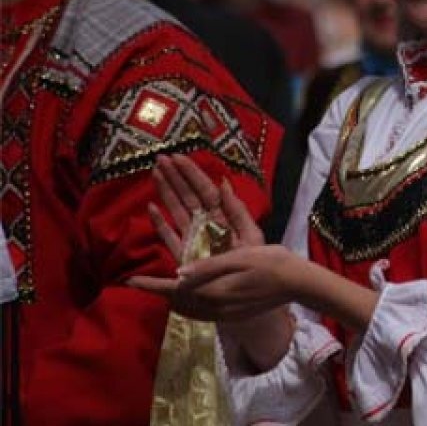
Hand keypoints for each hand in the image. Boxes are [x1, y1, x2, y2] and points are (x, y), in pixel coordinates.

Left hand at [129, 244, 300, 321]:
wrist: (296, 283)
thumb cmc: (271, 262)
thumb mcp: (239, 256)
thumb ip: (207, 266)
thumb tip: (178, 272)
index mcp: (214, 291)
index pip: (173, 291)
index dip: (150, 286)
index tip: (130, 281)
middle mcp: (215, 308)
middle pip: (177, 304)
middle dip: (159, 293)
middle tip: (145, 280)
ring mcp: (224, 315)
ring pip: (187, 311)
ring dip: (172, 300)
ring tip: (162, 288)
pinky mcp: (231, 317)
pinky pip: (199, 314)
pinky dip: (187, 306)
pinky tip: (189, 297)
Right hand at [148, 154, 263, 262]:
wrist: (250, 290)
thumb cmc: (255, 262)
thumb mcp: (251, 235)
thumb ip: (238, 211)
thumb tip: (224, 183)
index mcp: (223, 216)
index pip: (204, 190)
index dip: (192, 174)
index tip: (179, 157)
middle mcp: (206, 224)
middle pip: (188, 196)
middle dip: (174, 177)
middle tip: (160, 158)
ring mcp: (194, 238)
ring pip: (176, 210)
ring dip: (165, 192)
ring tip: (155, 173)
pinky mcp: (184, 255)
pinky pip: (169, 236)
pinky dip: (159, 223)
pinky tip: (151, 208)